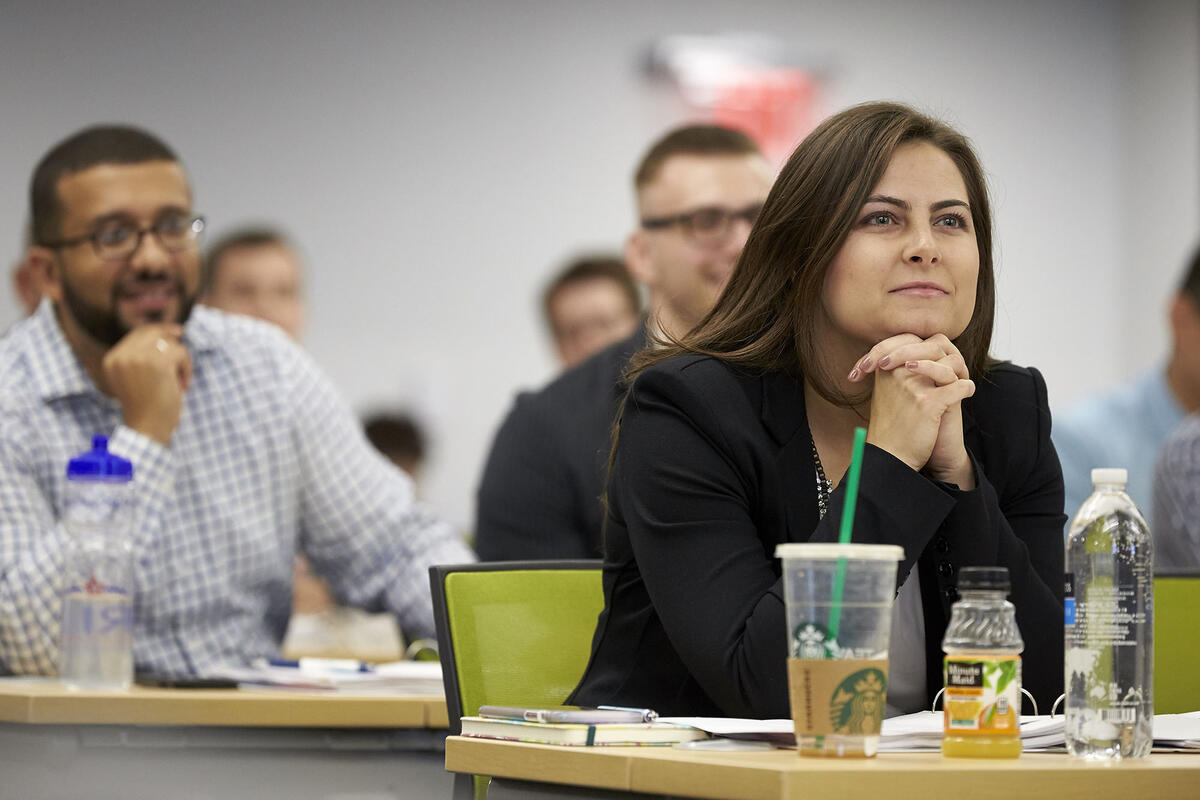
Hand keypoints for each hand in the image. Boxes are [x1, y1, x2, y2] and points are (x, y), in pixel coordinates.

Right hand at [101, 324, 192, 445]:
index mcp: (113, 360)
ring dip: (180, 361)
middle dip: (171, 339)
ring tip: (180, 382)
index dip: (158, 332)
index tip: (176, 334)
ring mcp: (138, 357)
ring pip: (169, 343)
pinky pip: (180, 352)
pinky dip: (187, 368)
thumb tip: (170, 333)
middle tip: (183, 345)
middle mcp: (122, 356)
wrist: (148, 428)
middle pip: (152, 332)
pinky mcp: (157, 362)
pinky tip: (183, 385)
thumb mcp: (138, 379)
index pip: (137, 334)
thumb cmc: (148, 408)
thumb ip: (143, 358)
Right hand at [849, 333, 975, 487]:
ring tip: (961, 381)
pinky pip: (959, 386)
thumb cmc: (892, 424)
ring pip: (951, 363)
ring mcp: (912, 386)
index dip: (930, 345)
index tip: (938, 360)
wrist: (891, 455)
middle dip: (949, 356)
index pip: (912, 339)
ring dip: (960, 372)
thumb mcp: (888, 390)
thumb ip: (902, 368)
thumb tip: (927, 348)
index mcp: (886, 367)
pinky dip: (966, 389)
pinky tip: (966, 393)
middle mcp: (897, 371)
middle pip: (935, 346)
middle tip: (956, 369)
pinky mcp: (928, 403)